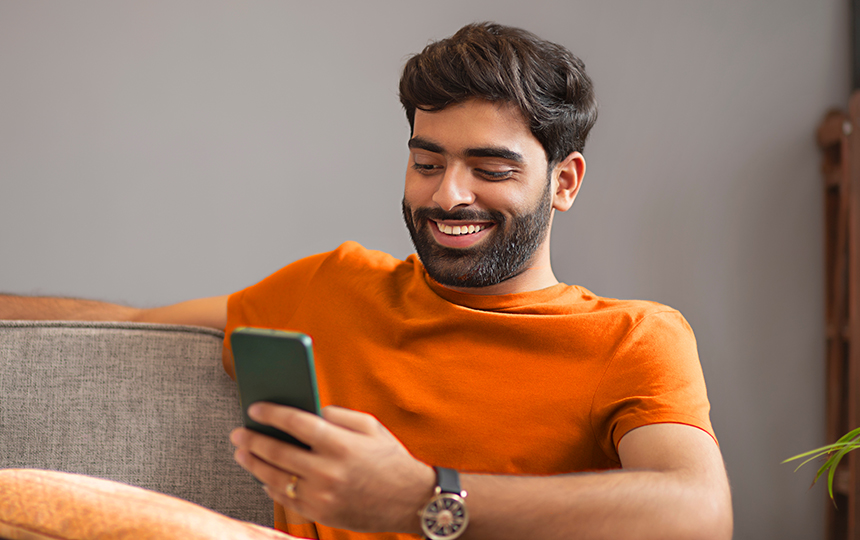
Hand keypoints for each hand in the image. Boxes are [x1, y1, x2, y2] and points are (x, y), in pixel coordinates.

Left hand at [230, 403, 434, 533]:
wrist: (410, 501)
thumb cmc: (389, 458)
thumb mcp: (370, 426)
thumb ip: (336, 415)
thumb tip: (305, 409)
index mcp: (341, 444)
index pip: (296, 424)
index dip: (272, 414)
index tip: (254, 408)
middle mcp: (329, 471)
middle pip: (278, 452)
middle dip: (253, 440)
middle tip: (238, 432)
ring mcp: (322, 496)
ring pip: (275, 477)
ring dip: (253, 463)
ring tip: (242, 452)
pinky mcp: (321, 514)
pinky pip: (285, 498)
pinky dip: (270, 484)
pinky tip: (263, 474)